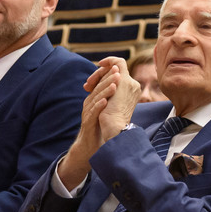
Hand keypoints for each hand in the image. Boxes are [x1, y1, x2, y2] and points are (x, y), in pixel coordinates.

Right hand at [57, 59, 143, 188]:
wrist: (92, 143)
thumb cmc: (101, 125)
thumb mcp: (107, 108)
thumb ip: (112, 95)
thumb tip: (122, 83)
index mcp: (94, 97)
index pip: (98, 81)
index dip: (106, 73)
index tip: (116, 68)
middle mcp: (89, 102)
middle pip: (97, 87)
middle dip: (108, 78)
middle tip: (117, 73)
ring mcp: (88, 112)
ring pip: (95, 98)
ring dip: (105, 90)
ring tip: (114, 85)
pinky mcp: (88, 122)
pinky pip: (92, 112)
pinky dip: (99, 106)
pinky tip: (106, 101)